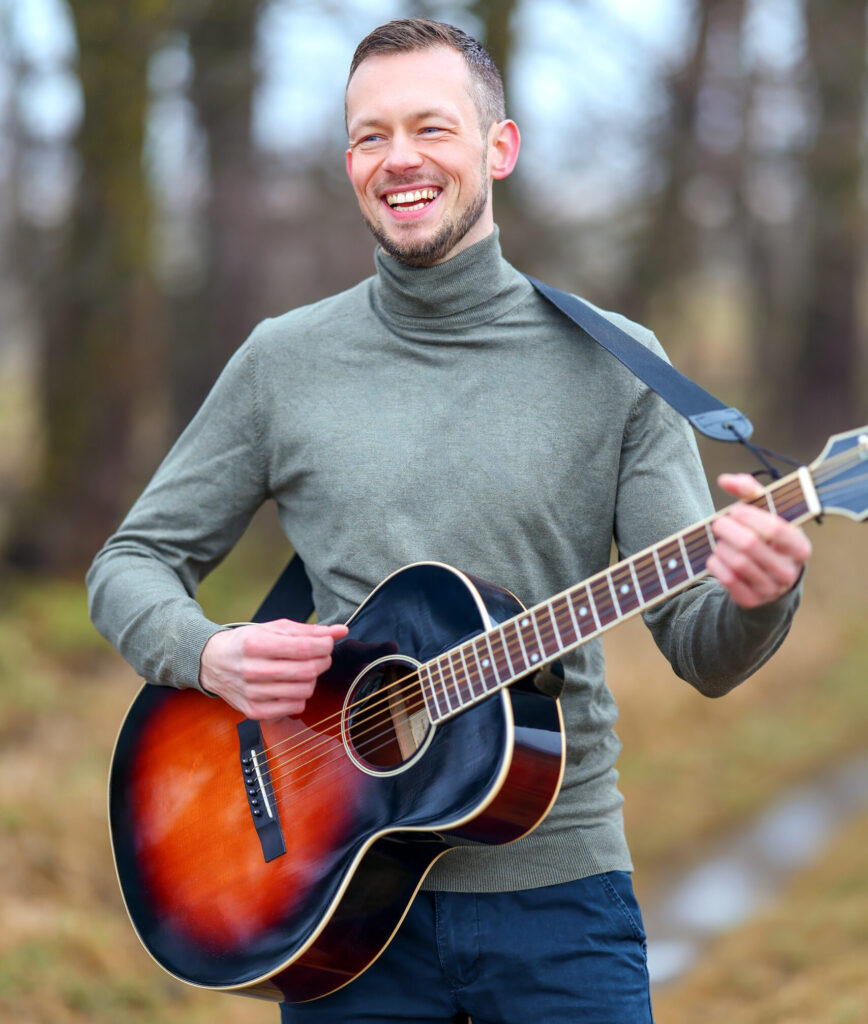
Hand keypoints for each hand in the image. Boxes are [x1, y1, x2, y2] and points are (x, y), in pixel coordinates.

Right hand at [199, 619, 348, 719]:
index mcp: (255, 644)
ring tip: (304, 669)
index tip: (327, 642)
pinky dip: (300, 695)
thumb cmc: (246, 643)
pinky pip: (294, 707)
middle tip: (320, 656)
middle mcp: (252, 670)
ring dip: (313, 679)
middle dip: (323, 661)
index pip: (304, 648)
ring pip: (304, 690)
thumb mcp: (273, 628)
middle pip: (307, 671)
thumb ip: (309, 630)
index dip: (324, 645)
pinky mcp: (254, 711)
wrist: (212, 663)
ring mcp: (252, 694)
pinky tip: (292, 685)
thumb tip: (341, 631)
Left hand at [708, 473, 812, 608]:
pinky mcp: (751, 601)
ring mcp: (771, 589)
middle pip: (750, 545)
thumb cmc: (767, 540)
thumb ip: (749, 492)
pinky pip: (727, 580)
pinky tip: (715, 557)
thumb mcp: (766, 514)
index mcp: (799, 547)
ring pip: (737, 563)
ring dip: (721, 547)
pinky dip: (715, 565)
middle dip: (728, 530)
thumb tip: (725, 480)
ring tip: (719, 541)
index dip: (750, 516)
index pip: (775, 528)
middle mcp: (789, 571)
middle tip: (718, 523)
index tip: (735, 509)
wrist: (769, 581)